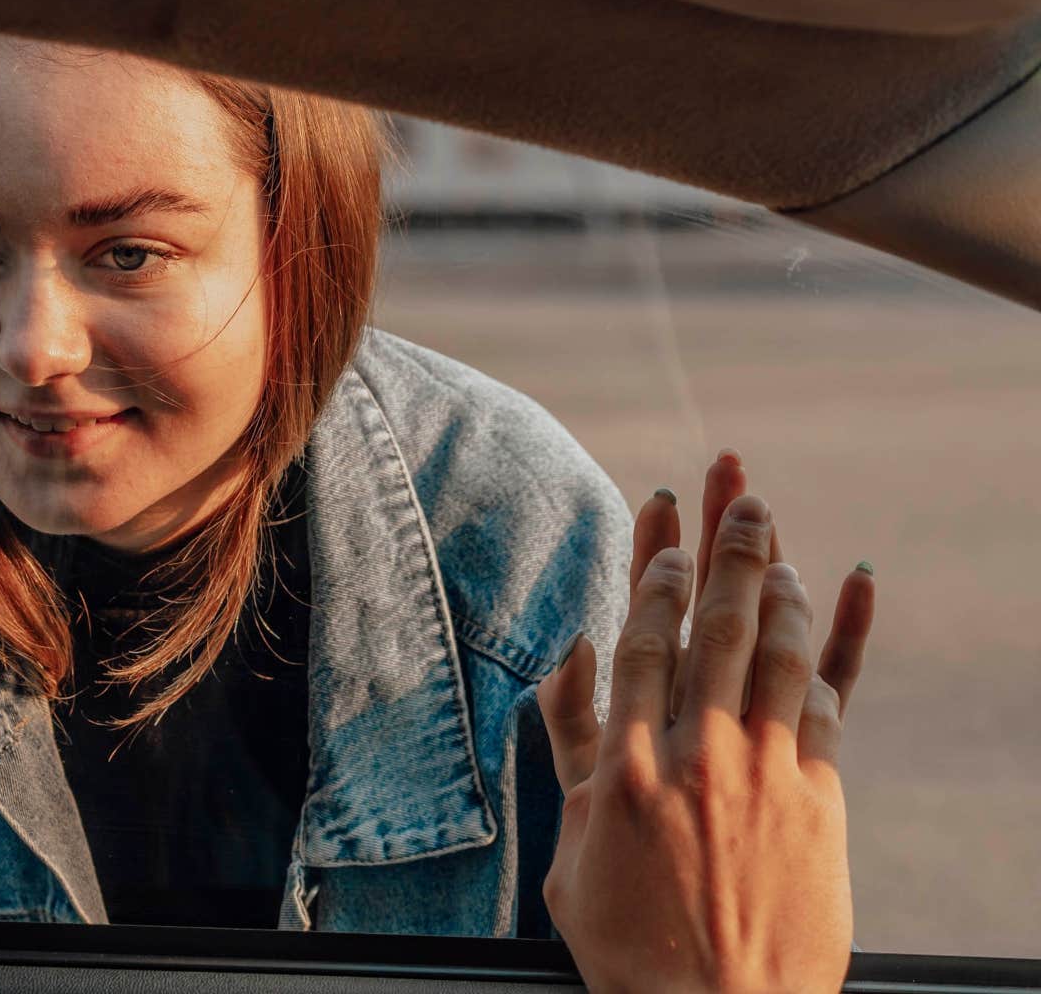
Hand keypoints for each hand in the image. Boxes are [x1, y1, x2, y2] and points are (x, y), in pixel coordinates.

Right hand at [537, 484, 873, 992]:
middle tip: (736, 488)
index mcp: (627, 763)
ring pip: (778, 648)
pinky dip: (845, 637)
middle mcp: (697, 752)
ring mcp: (764, 771)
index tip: (664, 519)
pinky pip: (835, 698)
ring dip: (778, 578)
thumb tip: (570, 654)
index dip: (656, 568)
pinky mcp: (820, 796)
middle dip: (727, 547)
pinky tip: (853, 583)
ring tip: (775, 534)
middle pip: (716, 623)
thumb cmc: (628, 934)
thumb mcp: (572, 841)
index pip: (644, 637)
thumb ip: (571, 743)